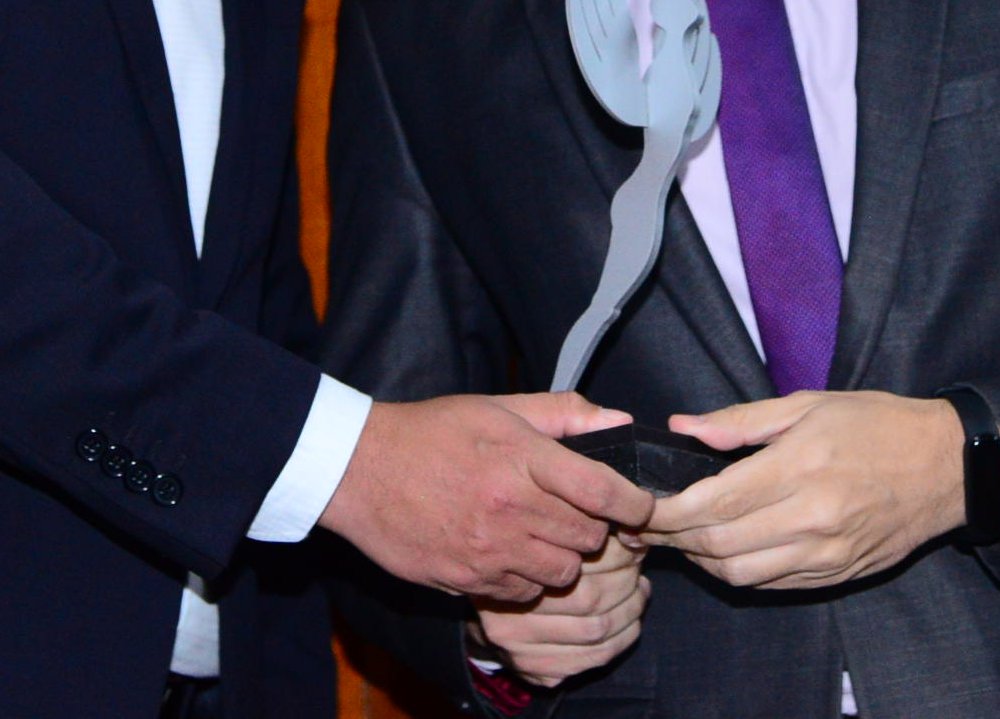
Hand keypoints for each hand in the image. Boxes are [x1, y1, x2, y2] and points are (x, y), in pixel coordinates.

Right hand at [321, 393, 651, 598]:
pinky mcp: (466, 579)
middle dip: (595, 528)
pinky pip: (524, 593)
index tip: (640, 506)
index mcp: (521, 457)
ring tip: (545, 535)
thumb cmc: (431, 431)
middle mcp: (509, 507)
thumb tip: (619, 418)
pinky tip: (513, 554)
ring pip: (562, 573)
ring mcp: (488, 549)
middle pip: (588, 537)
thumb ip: (562, 413)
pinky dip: (529, 579)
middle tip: (580, 515)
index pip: (602, 491)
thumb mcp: (497, 406)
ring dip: (564, 557)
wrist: (359, 470)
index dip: (634, 504)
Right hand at [475, 531, 648, 686]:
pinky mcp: (533, 669)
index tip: (631, 544)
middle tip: (636, 569)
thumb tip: (634, 535)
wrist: (486, 604)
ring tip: (638, 592)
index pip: (578, 565)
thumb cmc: (522, 558)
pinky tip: (630, 622)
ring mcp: (519, 647)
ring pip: (595, 632)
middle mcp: (508, 614)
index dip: (617, 555)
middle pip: (589, 600)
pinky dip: (622, 639)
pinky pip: (593, 657)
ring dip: (629, 612)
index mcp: (509, 572)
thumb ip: (582, 533)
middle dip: (625, 582)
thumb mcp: (544, 534)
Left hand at [641, 390, 999, 589]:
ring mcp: (827, 552)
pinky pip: (773, 584)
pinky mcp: (838, 572)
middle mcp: (812, 517)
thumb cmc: (878, 424)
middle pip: (719, 545)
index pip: (714, 504)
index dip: (668, 511)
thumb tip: (683, 427)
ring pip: (741, 574)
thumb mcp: (808, 405)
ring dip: (703, 560)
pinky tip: (727, 550)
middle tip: (651, 522)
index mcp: (800, 467)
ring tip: (686, 536)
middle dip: (675, 538)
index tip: (642, 504)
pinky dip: (740, 572)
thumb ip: (740, 421)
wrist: (947, 466)